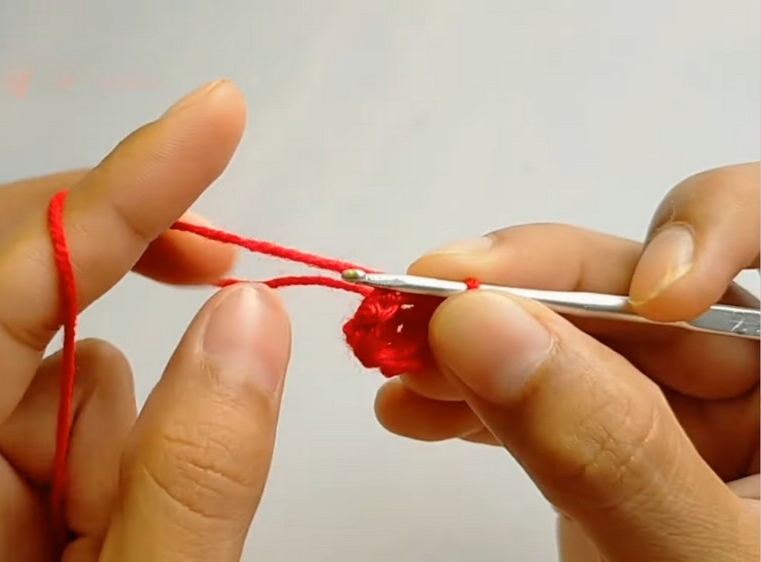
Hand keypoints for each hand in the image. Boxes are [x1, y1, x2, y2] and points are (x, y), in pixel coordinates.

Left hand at [0, 80, 292, 560]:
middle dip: (89, 245)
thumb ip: (190, 482)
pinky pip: (34, 406)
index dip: (111, 202)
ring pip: (12, 352)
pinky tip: (111, 525)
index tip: (207, 125)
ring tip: (133, 523)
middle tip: (208, 258)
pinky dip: (102, 443)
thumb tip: (246, 319)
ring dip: (106, 409)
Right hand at [376, 163, 759, 560]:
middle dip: (527, 286)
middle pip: (639, 275)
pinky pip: (536, 390)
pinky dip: (469, 395)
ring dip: (474, 338)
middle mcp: (751, 374)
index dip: (708, 230)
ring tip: (397, 359)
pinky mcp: (608, 443)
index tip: (643, 294)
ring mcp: (674, 409)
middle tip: (428, 298)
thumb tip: (480, 325)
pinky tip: (412, 409)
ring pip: (567, 329)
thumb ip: (606, 449)